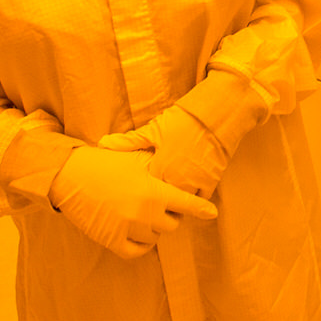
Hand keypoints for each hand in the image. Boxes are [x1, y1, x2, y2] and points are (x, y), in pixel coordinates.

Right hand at [49, 146, 215, 258]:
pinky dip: (140, 244)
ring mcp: (127, 228)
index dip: (200, 208)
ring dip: (153, 229)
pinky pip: (136, 251)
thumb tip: (178, 177)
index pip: (185, 203)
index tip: (212, 213)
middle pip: (171, 224)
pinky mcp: (111, 240)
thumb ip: (158, 170)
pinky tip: (137, 233)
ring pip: (154, 238)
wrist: (70, 175)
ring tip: (142, 215)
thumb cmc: (104, 163)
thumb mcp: (135, 160)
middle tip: (158, 206)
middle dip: (168, 216)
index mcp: (152, 190)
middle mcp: (143, 212)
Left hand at [96, 103, 229, 198]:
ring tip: (167, 203)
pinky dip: (193, 199)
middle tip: (148, 204)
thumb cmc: (183, 120)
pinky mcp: (211, 182)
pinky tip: (187, 195)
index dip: (139, 195)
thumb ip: (128, 142)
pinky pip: (199, 200)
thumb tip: (102, 144)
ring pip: (180, 205)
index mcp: (159, 169)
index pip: (143, 194)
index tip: (134, 196)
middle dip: (155, 205)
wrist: (218, 114)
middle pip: (161, 204)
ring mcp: (195, 184)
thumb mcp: (153, 129)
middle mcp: (176, 181)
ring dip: (174, 205)